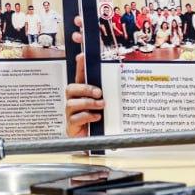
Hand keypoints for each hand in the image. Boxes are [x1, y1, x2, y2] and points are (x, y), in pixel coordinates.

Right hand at [65, 15, 104, 136]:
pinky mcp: (71, 125)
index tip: (83, 55)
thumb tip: (124, 75)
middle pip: (71, 87)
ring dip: (89, 103)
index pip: (79, 75)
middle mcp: (74, 100)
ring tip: (101, 106)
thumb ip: (108, 90)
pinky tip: (97, 118)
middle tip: (99, 93)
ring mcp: (70, 113)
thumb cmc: (98, 118)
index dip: (79, 65)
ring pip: (73, 103)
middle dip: (85, 88)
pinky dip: (87, 117)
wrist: (92, 140)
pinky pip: (75, 118)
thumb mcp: (105, 101)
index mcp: (82, 92)